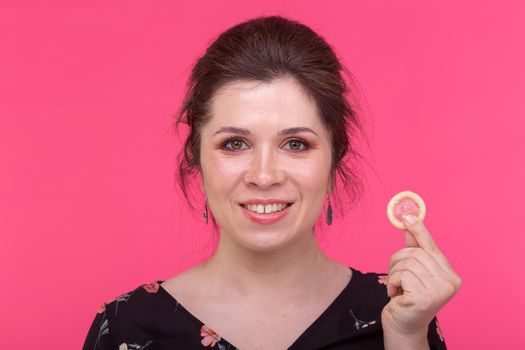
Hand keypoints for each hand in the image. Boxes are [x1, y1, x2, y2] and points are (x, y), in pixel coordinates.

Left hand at [381, 214, 461, 341]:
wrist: (403, 325)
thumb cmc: (408, 297)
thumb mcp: (411, 271)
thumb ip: (413, 248)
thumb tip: (408, 222)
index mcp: (450, 275)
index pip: (433, 247)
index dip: (419, 230)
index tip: (406, 215)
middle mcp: (450, 282)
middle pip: (415, 253)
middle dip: (397, 260)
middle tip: (393, 273)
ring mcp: (440, 291)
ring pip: (407, 263)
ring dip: (394, 272)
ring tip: (397, 286)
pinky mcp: (425, 298)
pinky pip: (402, 274)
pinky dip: (393, 282)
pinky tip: (396, 294)